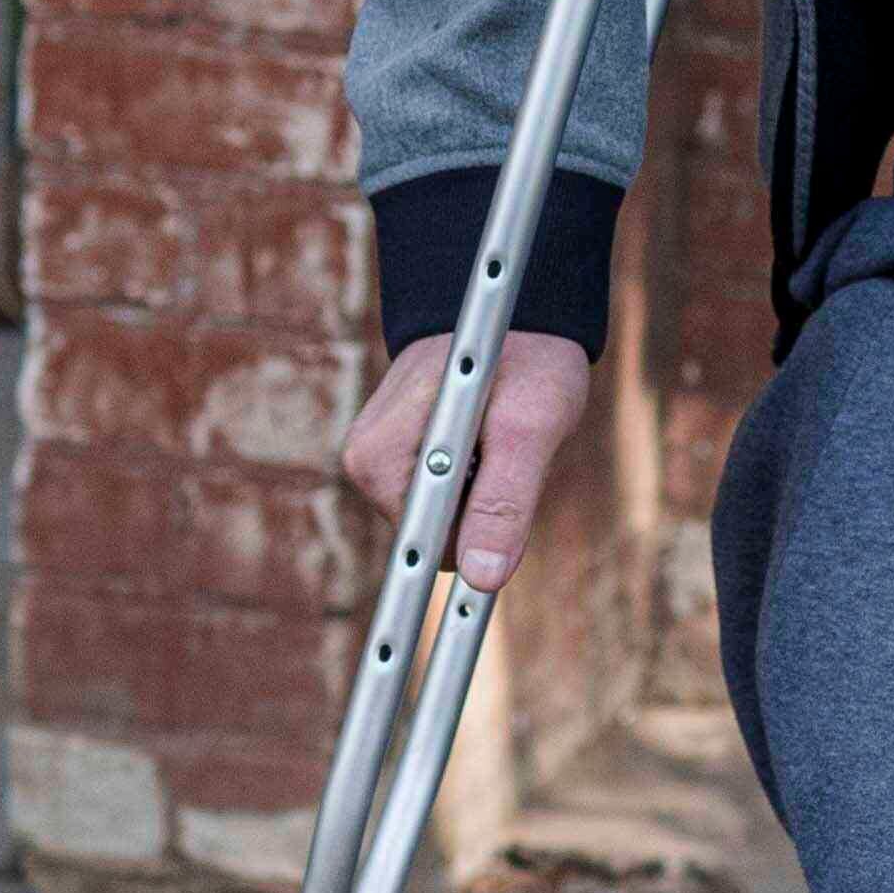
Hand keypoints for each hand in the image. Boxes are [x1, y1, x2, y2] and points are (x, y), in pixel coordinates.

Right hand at [337, 325, 593, 569]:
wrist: (514, 316)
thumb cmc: (525, 360)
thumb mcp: (529, 428)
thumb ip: (504, 503)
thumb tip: (482, 576)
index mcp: (379, 457)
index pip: (423, 547)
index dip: (477, 542)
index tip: (510, 498)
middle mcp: (364, 461)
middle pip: (432, 537)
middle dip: (481, 509)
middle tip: (505, 450)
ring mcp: (376, 461)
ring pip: (441, 522)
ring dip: (481, 495)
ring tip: (496, 440)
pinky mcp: (394, 461)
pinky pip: (441, 501)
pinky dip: (473, 483)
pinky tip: (485, 443)